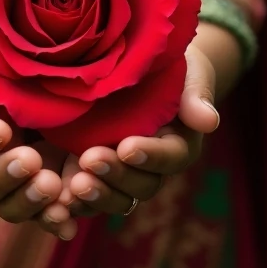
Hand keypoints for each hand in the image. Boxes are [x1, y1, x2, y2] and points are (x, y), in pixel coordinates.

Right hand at [0, 52, 67, 229]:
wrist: (9, 58)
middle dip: (5, 175)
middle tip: (28, 159)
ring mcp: (14, 177)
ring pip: (12, 205)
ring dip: (29, 200)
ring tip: (50, 185)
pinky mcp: (46, 179)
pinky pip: (46, 210)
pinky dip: (55, 218)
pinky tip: (68, 220)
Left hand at [51, 44, 219, 229]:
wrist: (141, 66)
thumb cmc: (169, 65)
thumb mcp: (187, 71)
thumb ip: (196, 95)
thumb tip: (208, 121)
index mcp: (178, 143)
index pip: (171, 156)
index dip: (151, 155)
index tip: (129, 146)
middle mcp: (151, 166)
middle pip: (141, 185)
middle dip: (117, 176)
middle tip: (91, 160)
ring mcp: (122, 172)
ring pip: (115, 198)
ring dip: (96, 194)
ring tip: (74, 184)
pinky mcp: (94, 172)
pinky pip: (87, 197)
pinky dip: (73, 203)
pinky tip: (57, 197)